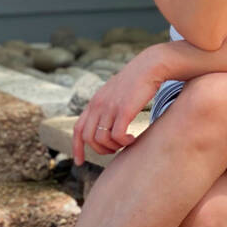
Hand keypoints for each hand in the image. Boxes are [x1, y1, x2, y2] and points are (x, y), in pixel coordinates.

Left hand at [71, 44, 168, 165]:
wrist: (150, 65)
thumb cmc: (136, 81)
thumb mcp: (115, 92)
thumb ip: (107, 106)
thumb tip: (105, 125)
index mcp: (95, 101)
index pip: (78, 128)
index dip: (76, 147)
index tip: (79, 161)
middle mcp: (98, 104)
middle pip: (89, 138)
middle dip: (100, 150)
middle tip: (115, 150)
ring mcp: (110, 106)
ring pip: (102, 140)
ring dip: (114, 147)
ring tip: (126, 142)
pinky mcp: (124, 109)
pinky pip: (117, 136)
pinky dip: (124, 142)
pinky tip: (133, 138)